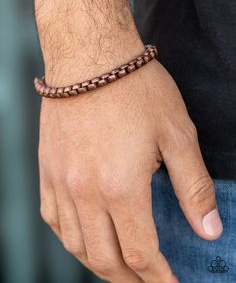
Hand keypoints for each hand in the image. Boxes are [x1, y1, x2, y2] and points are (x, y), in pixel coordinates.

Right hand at [39, 58, 221, 282]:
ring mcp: (61, 181)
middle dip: (131, 279)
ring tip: (119, 267)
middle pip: (105, 258)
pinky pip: (52, 217)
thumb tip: (208, 231)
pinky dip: (70, 237)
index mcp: (122, 187)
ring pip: (75, 244)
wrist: (91, 58)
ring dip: (99, 264)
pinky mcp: (48, 168)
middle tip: (149, 281)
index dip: (159, 278)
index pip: (141, 253)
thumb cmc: (137, 90)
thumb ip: (194, 187)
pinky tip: (84, 235)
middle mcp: (85, 192)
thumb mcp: (178, 135)